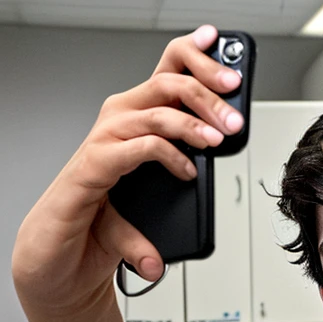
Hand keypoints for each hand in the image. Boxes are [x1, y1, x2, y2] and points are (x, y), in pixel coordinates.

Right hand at [12, 25, 242, 321]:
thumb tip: (214, 167)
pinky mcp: (96, 166)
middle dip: (208, 91)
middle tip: (234, 113)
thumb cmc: (105, 216)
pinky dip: (170, 156)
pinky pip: (141, 147)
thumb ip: (180, 173)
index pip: (165, 71)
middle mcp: (119, 120)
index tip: (220, 44)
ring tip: (219, 140)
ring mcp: (106, 140)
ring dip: (194, 123)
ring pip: (157, 111)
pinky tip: (188, 171)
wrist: (65, 253)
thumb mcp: (155, 191)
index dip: (193, 54)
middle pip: (168, 82)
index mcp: (134, 117)